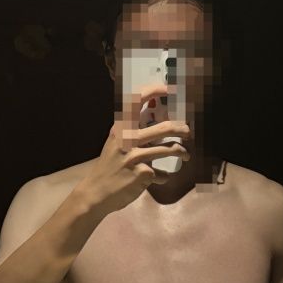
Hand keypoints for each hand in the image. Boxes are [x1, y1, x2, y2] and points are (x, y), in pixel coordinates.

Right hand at [79, 84, 190, 214]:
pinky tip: (161, 178)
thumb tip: (158, 113)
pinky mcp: (142, 174)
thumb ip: (134, 130)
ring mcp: (136, 156)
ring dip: (182, 152)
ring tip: (185, 155)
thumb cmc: (109, 166)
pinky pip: (163, 173)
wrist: (95, 193)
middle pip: (165, 128)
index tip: (172, 89)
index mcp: (121, 127)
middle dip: (182, 130)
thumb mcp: (117, 142)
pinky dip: (164, 176)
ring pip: (170, 149)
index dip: (156, 91)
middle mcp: (128, 138)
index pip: (137, 100)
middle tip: (188, 133)